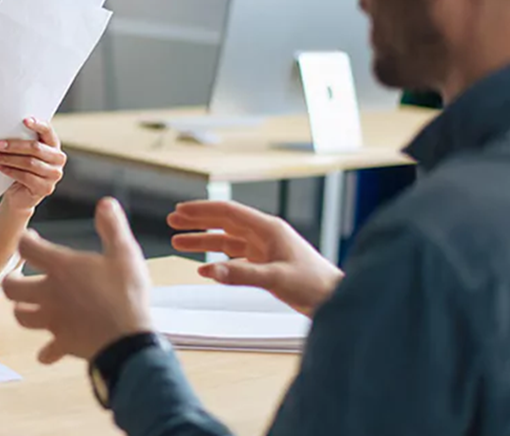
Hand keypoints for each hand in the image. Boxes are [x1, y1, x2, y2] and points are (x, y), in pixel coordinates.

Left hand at [0, 118, 65, 211]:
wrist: (21, 195)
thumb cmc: (22, 169)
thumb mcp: (24, 153)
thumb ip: (23, 141)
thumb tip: (5, 129)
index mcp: (54, 145)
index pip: (48, 131)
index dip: (37, 125)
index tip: (24, 120)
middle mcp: (58, 159)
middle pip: (36, 148)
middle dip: (14, 145)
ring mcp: (54, 175)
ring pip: (30, 163)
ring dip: (9, 158)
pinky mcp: (45, 188)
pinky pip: (26, 177)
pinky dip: (10, 171)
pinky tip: (0, 167)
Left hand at [3, 198, 153, 363]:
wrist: (128, 340)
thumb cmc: (127, 294)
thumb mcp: (125, 253)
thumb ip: (113, 226)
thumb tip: (106, 204)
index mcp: (61, 267)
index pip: (26, 247)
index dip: (25, 239)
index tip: (30, 237)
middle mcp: (49, 293)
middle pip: (11, 287)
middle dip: (12, 279)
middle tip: (20, 276)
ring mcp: (53, 320)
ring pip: (21, 316)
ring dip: (22, 310)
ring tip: (29, 305)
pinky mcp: (63, 343)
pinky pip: (47, 351)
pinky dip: (46, 350)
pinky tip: (49, 350)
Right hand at [168, 201, 342, 315]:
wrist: (336, 299)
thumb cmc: (314, 284)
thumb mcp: (276, 278)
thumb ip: (241, 275)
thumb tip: (207, 272)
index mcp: (268, 229)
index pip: (228, 213)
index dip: (203, 210)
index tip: (180, 211)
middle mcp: (265, 236)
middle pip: (224, 223)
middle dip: (198, 221)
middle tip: (173, 220)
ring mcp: (265, 250)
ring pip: (227, 242)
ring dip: (203, 242)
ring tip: (178, 242)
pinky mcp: (267, 265)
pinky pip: (236, 260)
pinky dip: (218, 263)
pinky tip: (204, 270)